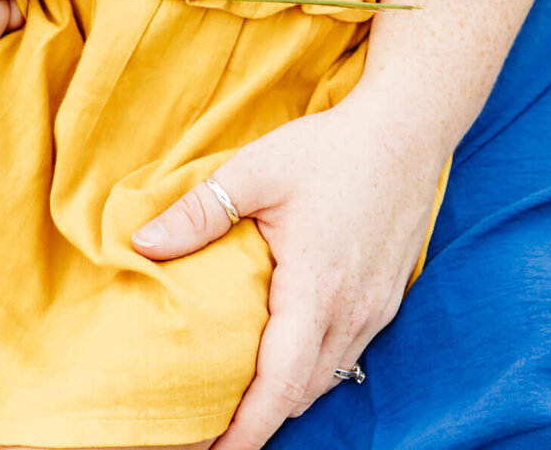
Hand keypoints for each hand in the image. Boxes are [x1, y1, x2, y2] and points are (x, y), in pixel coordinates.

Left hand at [131, 89, 445, 445]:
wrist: (407, 131)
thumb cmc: (330, 149)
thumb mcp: (255, 170)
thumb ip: (200, 212)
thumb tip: (143, 243)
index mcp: (317, 289)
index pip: (280, 383)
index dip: (248, 428)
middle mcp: (351, 313)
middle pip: (302, 393)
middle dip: (260, 421)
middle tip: (212, 430)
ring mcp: (375, 310)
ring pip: (326, 378)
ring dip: (286, 396)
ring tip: (241, 402)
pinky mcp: (386, 299)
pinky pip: (345, 354)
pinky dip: (312, 370)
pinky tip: (284, 357)